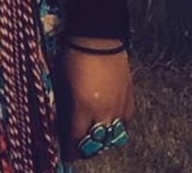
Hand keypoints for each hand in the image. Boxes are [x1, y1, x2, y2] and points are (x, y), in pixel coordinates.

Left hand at [60, 36, 133, 161]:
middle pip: (96, 143)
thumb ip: (64, 104)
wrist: (98, 36)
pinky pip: (125, 121)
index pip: (76, 140)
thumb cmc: (73, 55)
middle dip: (85, 148)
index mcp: (83, 107)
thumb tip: (63, 120)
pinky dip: (116, 124)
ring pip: (113, 135)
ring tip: (93, 135)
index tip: (66, 154)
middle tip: (77, 146)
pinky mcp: (129, 97)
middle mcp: (103, 111)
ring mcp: (119, 105)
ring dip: (102, 138)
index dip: (70, 150)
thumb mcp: (61, 81)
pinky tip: (109, 120)